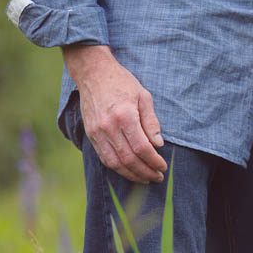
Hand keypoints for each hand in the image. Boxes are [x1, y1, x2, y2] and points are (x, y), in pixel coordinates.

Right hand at [63, 45, 166, 183]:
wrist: (93, 73)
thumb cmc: (122, 82)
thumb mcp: (144, 96)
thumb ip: (151, 122)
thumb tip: (158, 145)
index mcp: (124, 116)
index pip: (141, 147)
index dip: (153, 161)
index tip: (163, 167)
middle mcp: (108, 127)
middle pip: (128, 159)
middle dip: (145, 172)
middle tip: (157, 177)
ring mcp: (97, 132)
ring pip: (114, 163)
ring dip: (131, 174)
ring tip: (146, 178)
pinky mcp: (90, 134)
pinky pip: (104, 158)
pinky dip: (117, 168)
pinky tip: (129, 171)